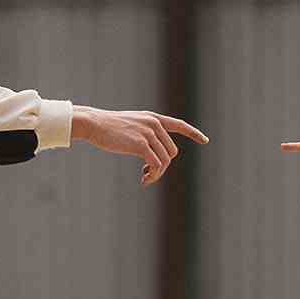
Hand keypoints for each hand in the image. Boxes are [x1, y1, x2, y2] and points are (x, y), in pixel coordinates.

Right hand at [73, 106, 205, 185]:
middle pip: (171, 152)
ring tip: (145, 177)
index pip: (179, 124)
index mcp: (153, 118)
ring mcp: (148, 134)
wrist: (94, 124)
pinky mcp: (141, 145)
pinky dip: (152, 176)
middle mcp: (154, 124)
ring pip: (165, 161)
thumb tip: (152, 151)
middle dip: (162, 166)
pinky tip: (143, 179)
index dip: (194, 133)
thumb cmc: (108, 127)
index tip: (205, 140)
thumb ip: (144, 132)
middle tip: (147, 173)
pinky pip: (156, 165)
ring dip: (156, 174)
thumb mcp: (131, 124)